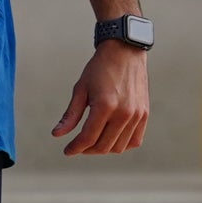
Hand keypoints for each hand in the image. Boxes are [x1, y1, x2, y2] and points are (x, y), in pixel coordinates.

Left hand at [54, 40, 149, 154]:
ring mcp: (136, 115)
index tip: (67, 150)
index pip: (88, 138)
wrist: (125, 51)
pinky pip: (134, 141)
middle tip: (78, 146)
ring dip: (103, 149)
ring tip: (93, 142)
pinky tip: (111, 139)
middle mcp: (123, 113)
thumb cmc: (99, 68)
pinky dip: (122, 145)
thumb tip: (57, 135)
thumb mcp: (80, 89)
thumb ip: (71, 115)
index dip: (75, 148)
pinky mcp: (144, 114)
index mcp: (104, 105)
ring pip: (119, 147)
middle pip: (103, 146)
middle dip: (87, 150)